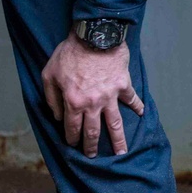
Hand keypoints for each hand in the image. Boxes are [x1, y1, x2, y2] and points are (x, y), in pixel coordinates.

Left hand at [42, 31, 143, 157]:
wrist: (93, 36)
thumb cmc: (68, 53)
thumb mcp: (49, 74)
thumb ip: (51, 98)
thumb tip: (56, 116)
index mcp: (73, 102)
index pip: (72, 128)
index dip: (72, 139)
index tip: (73, 146)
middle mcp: (92, 104)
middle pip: (93, 131)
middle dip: (92, 147)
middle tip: (92, 156)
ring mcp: (110, 96)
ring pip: (115, 124)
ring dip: (118, 140)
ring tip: (122, 152)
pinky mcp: (123, 85)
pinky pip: (132, 99)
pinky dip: (138, 106)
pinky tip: (142, 114)